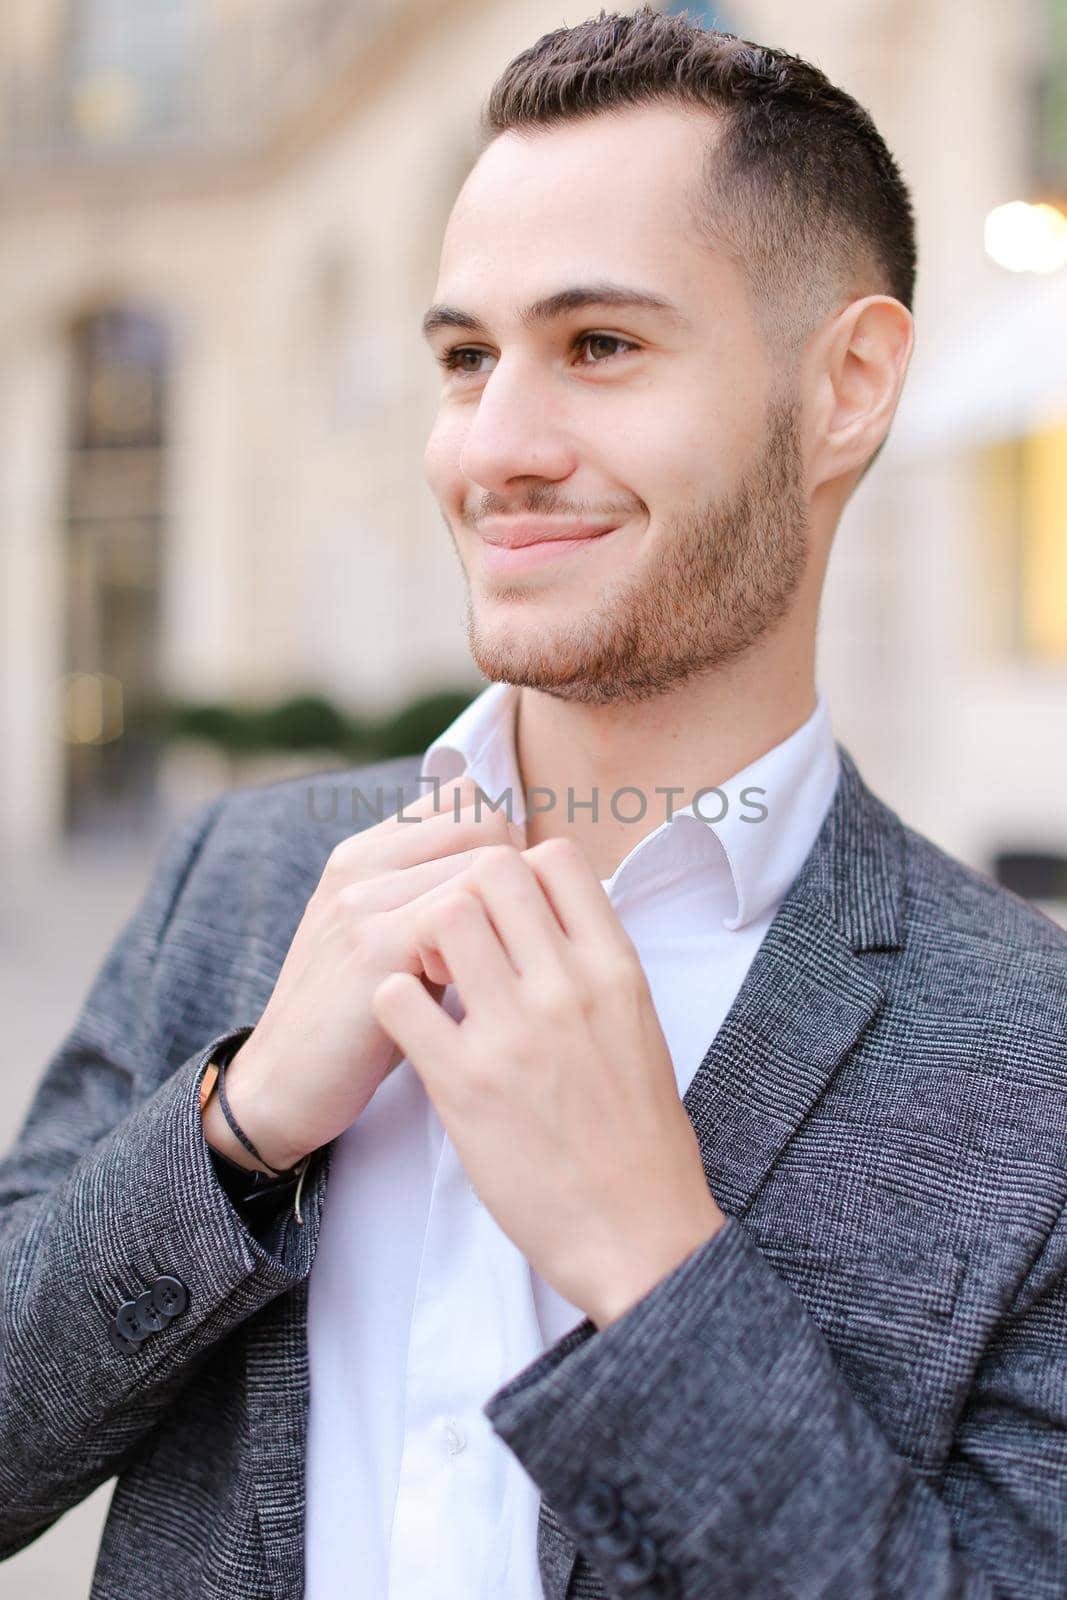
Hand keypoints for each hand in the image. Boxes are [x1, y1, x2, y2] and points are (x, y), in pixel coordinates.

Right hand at [204, 776, 526, 1172]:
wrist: (279, 1085)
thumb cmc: (355, 1018)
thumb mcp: (389, 939)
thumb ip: (434, 896)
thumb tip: (523, 873)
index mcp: (366, 851)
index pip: (467, 798)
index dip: (504, 842)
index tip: (505, 901)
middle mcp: (361, 863)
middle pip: (485, 822)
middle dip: (516, 875)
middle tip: (510, 935)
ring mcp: (362, 902)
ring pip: (482, 867)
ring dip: (504, 915)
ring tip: (489, 964)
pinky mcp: (371, 949)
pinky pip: (460, 916)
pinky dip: (483, 948)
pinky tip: (470, 987)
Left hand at [370, 837, 726, 1328]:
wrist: (640, 1232)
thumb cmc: (640, 1135)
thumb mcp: (639, 1026)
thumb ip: (596, 965)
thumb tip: (557, 913)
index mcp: (615, 969)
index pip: (558, 857)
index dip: (519, 867)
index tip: (504, 909)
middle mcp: (567, 987)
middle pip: (494, 869)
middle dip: (463, 890)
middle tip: (455, 940)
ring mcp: (515, 1033)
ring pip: (445, 916)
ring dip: (424, 935)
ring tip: (431, 978)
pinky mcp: (464, 1084)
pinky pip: (399, 999)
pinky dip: (393, 1000)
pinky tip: (410, 1026)